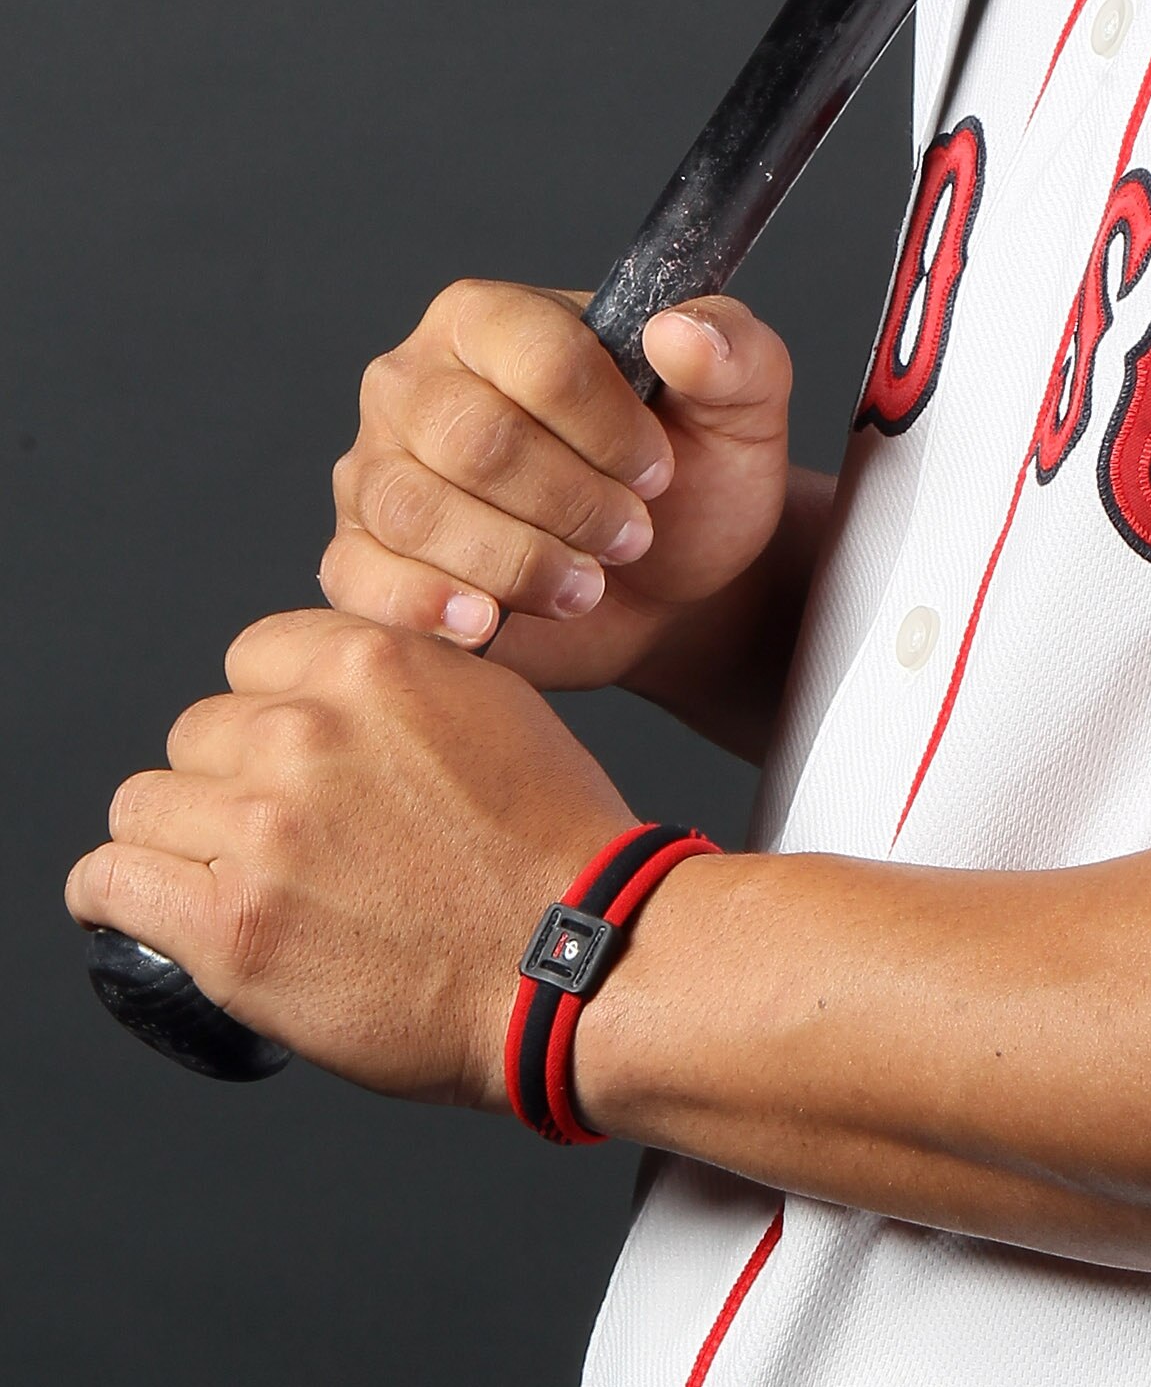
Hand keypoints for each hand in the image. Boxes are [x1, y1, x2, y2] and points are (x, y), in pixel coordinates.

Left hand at [65, 609, 635, 1100]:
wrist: (573, 961)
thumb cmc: (551, 846)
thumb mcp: (493, 703)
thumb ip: (405, 678)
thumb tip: (342, 681)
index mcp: (369, 662)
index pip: (251, 658)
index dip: (268, 711)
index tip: (283, 757)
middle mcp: (304, 731)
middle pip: (196, 732)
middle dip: (225, 780)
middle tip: (272, 836)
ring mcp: (260, 828)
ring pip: (143, 804)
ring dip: (173, 839)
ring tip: (212, 877)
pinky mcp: (228, 923)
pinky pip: (109, 881)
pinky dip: (114, 894)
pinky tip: (142, 906)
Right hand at [323, 280, 793, 687]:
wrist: (665, 586)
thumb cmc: (690, 480)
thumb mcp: (743, 408)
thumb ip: (734, 352)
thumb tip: (678, 331)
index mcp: (491, 317)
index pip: (534, 354)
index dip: (607, 426)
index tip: (658, 472)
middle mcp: (414, 381)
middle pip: (474, 440)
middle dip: (570, 502)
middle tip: (629, 536)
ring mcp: (375, 469)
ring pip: (420, 513)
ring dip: (521, 562)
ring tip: (586, 584)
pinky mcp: (358, 556)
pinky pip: (365, 578)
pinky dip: (430, 607)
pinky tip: (488, 623)